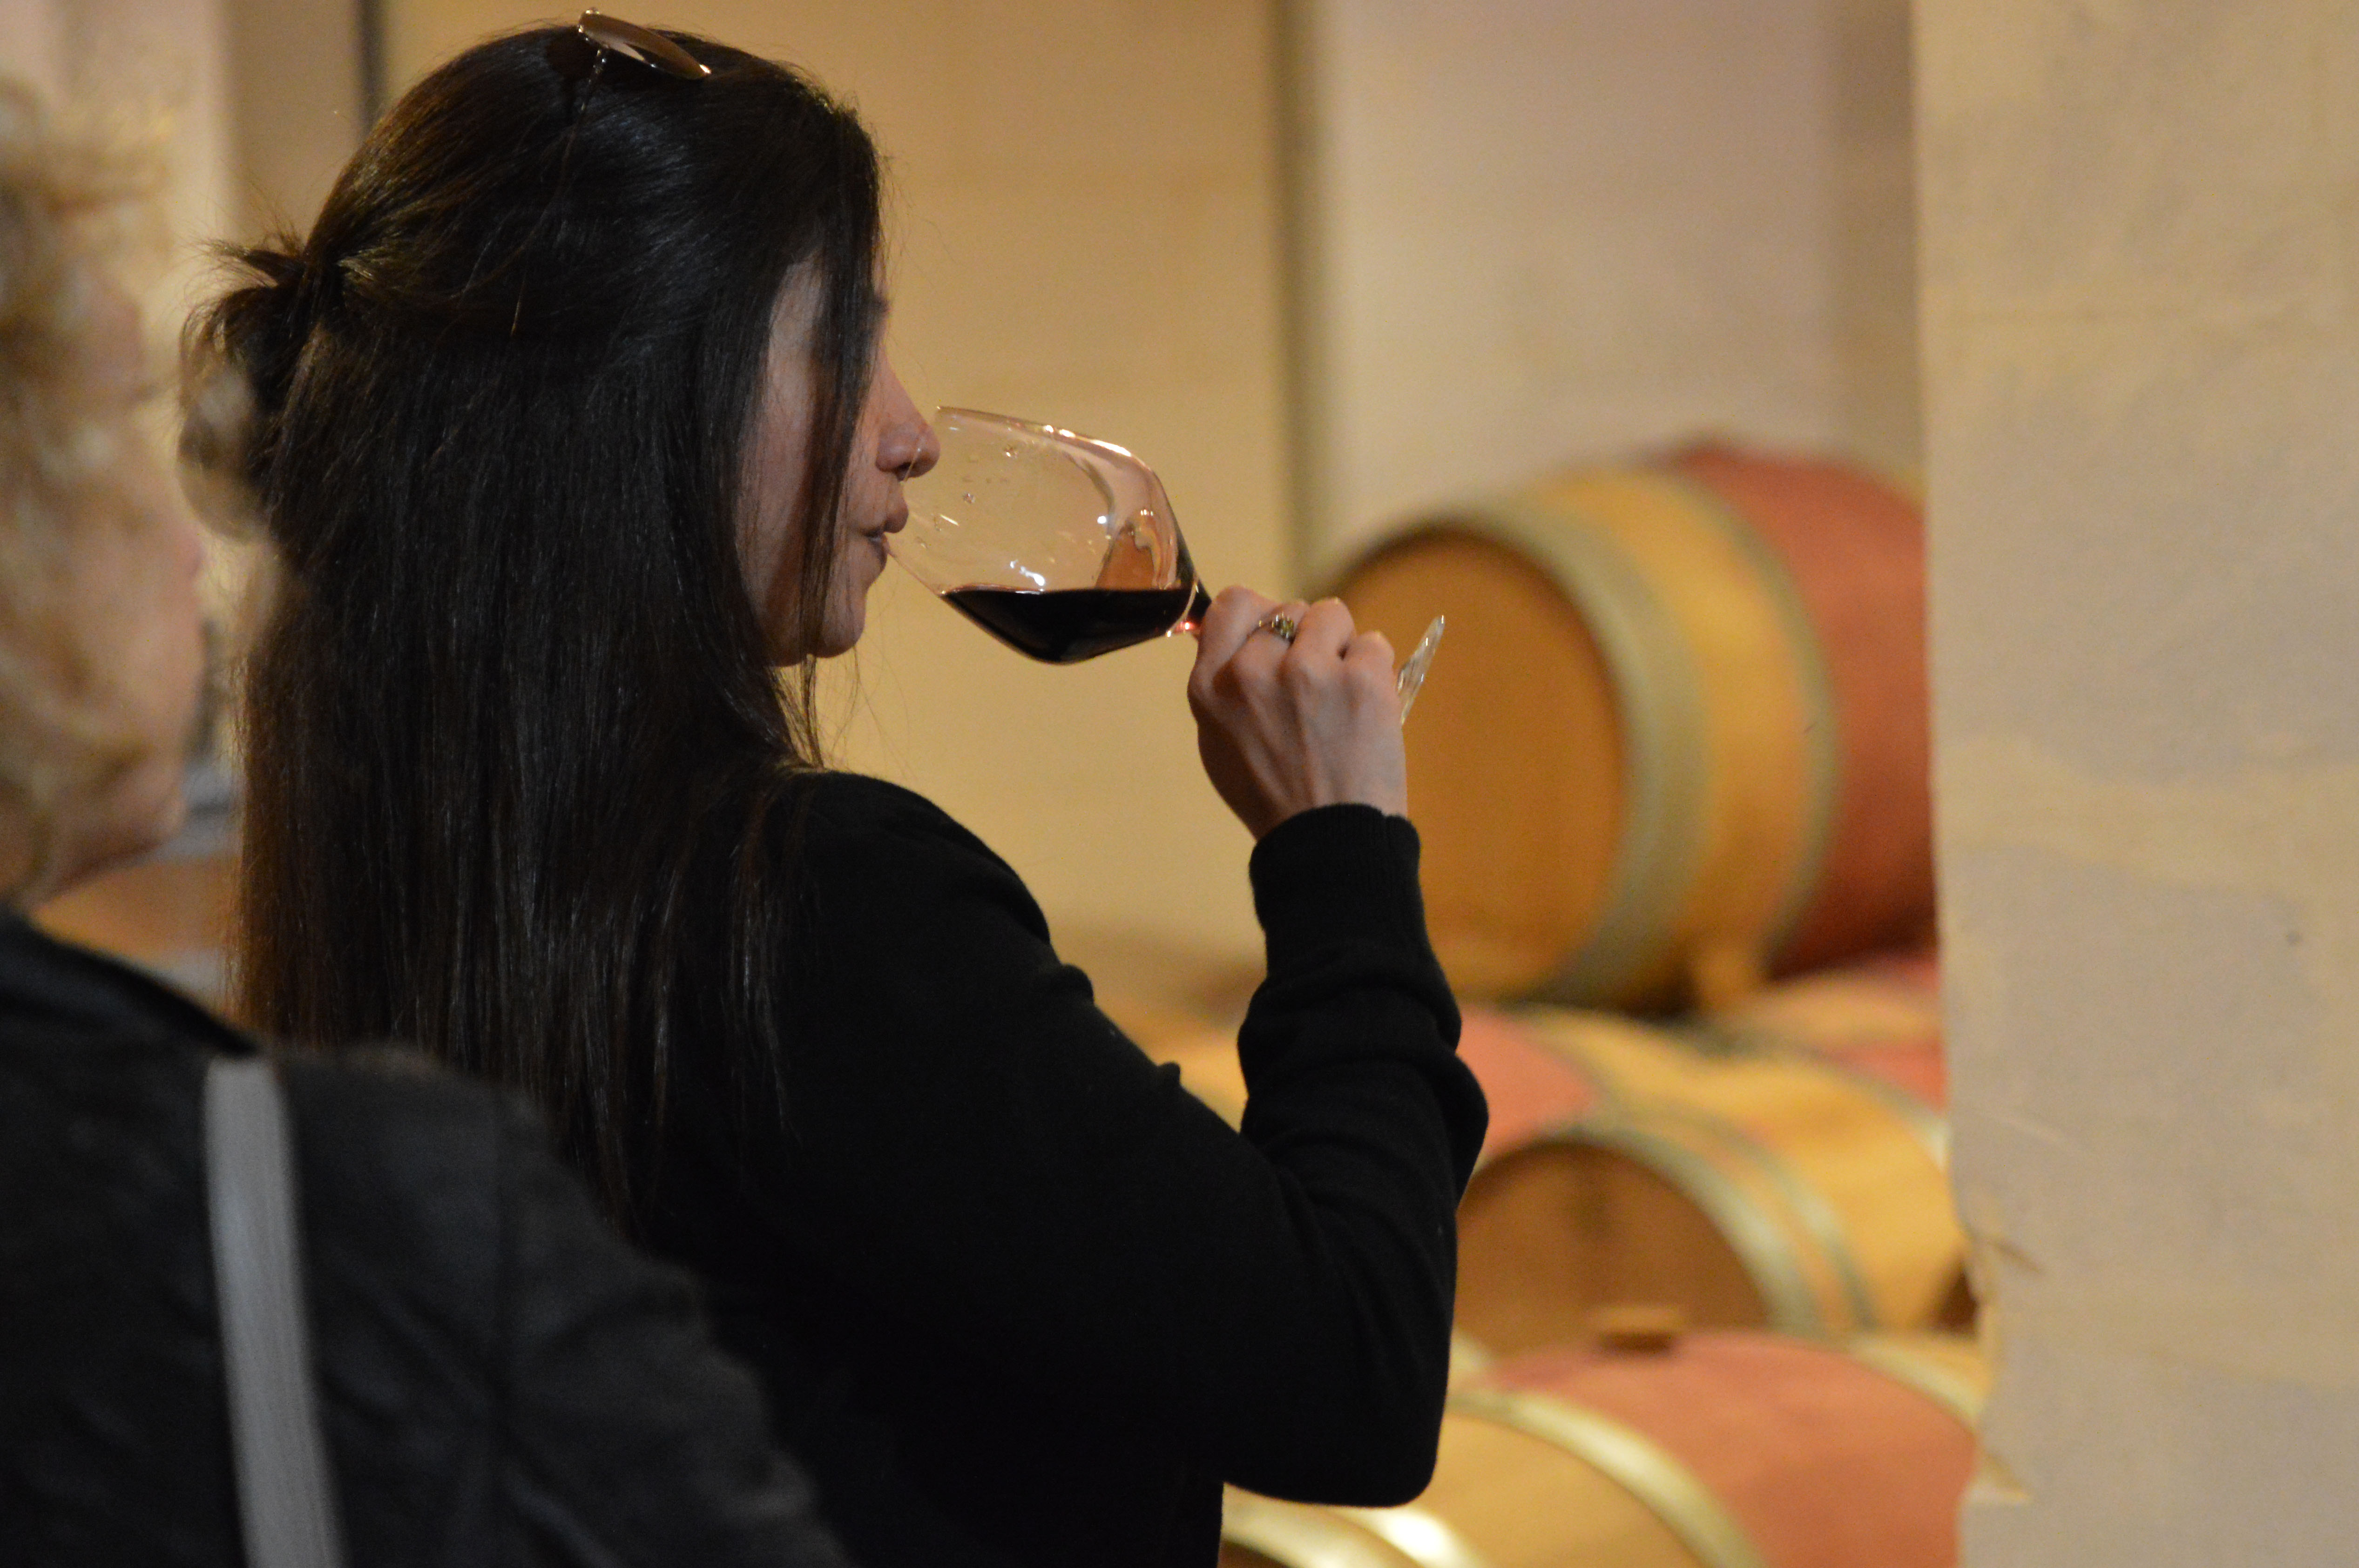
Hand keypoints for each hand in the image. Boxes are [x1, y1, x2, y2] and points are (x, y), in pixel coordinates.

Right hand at [1187, 587, 1407, 839]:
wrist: (1329, 841)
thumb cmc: (1275, 799)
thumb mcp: (1221, 743)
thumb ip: (1226, 684)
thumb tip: (1246, 638)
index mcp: (1211, 686)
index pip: (1233, 604)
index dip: (1262, 614)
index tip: (1280, 639)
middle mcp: (1252, 671)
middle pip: (1290, 610)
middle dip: (1308, 640)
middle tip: (1316, 693)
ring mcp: (1308, 672)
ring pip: (1333, 615)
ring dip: (1343, 648)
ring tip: (1342, 699)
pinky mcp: (1360, 680)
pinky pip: (1374, 644)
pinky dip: (1376, 672)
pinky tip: (1365, 711)